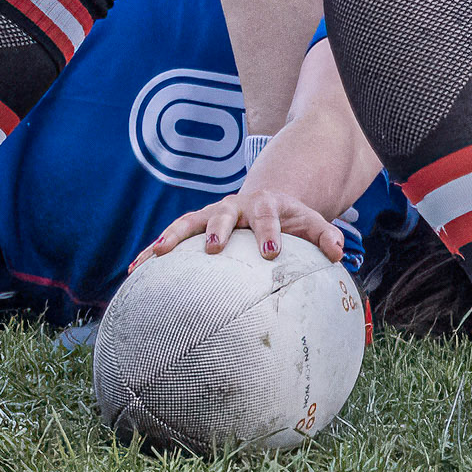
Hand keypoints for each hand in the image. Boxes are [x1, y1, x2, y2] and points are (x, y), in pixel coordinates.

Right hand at [131, 186, 344, 270]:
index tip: (271, 252)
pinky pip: (170, 237)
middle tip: (215, 247)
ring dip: (172, 237)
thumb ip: (325, 235)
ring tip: (156, 255)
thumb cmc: (289, 219)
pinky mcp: (193, 225)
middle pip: (224, 213)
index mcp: (265, 205)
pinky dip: (152, 251)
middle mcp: (234, 206)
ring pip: (188, 222)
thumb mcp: (310, 221)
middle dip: (219, 228)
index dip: (269, 232)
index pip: (268, 216)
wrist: (266, 199)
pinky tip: (134, 272)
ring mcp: (210, 215)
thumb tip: (337, 254)